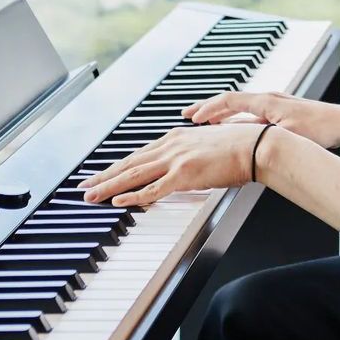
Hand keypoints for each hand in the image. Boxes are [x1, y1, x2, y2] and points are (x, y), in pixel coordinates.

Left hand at [77, 124, 266, 205]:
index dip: (117, 166)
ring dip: (109, 186)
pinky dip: (133, 196)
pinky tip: (118, 201)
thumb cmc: (237, 146)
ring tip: (91, 195)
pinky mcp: (185, 174)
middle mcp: (170, 145)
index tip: (101, 174)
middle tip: (84, 186)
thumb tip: (180, 166)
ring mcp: (176, 159)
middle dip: (104, 176)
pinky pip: (153, 189)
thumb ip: (188, 154)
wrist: (255, 145)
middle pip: (129, 163)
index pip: (138, 155)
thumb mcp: (206, 145)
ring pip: (134, 175)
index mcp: (175, 138)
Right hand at [182, 90, 339, 147]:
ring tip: (202, 121)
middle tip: (187, 115)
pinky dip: (233, 117)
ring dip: (219, 112)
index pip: (230, 99)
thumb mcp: (289, 135)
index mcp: (266, 101)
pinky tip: (229, 127)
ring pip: (238, 105)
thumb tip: (242, 141)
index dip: (209, 109)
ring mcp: (273, 103)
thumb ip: (265, 136)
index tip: (193, 117)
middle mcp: (267, 98)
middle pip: (229, 100)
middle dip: (207, 107)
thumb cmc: (320, 128)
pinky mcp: (278, 111)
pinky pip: (248, 112)